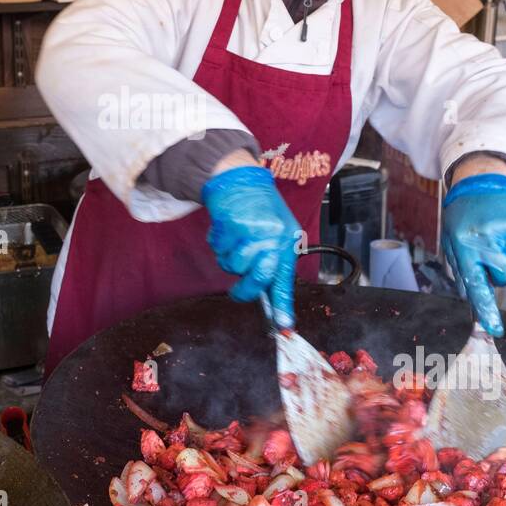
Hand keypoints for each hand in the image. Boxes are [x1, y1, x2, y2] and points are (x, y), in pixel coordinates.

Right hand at [200, 164, 299, 326]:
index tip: (284, 325)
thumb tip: (270, 297)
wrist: (240, 180)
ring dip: (229, 257)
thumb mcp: (279, 232)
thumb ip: (275, 263)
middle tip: (239, 284)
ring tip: (236, 238)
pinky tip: (227, 227)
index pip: (285, 279)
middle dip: (245, 286)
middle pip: (255, 279)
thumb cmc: (261, 209)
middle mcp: (272, 238)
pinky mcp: (231, 224)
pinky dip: (218, 242)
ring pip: (232, 266)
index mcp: (287, 241)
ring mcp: (251, 231)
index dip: (283, 305)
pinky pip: (219, 249)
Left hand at [440, 173, 505, 337]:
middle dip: (499, 269)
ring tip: (494, 230)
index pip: (476, 285)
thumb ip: (463, 270)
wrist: (481, 182)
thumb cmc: (464, 217)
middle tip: (488, 248)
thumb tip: (472, 299)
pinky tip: (505, 223)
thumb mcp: (452, 242)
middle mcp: (485, 240)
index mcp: (463, 247)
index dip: (486, 309)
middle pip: (505, 276)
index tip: (494, 329)